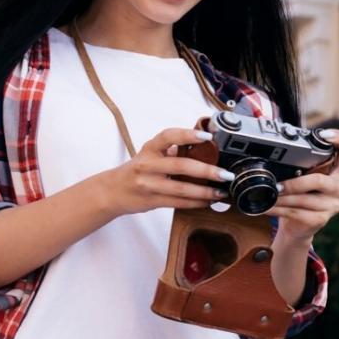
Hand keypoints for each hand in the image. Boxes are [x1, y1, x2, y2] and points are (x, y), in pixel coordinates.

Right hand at [97, 127, 233, 216]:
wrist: (112, 191)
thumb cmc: (138, 170)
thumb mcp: (152, 154)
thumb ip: (174, 150)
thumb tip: (207, 146)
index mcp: (150, 149)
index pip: (169, 136)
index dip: (188, 135)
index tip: (207, 136)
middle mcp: (148, 165)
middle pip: (180, 166)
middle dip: (207, 170)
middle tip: (226, 174)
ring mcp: (149, 184)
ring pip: (181, 188)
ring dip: (205, 191)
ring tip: (221, 192)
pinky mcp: (151, 201)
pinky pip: (178, 203)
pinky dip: (196, 203)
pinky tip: (209, 201)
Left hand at [265, 130, 338, 245]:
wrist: (296, 226)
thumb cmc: (298, 197)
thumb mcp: (301, 177)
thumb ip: (299, 165)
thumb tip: (276, 153)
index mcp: (336, 170)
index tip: (324, 135)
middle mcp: (338, 187)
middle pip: (320, 181)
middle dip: (294, 184)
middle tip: (277, 186)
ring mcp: (333, 205)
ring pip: (305, 199)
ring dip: (282, 198)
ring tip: (268, 196)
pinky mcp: (322, 219)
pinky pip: (298, 213)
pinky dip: (279, 209)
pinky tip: (269, 207)